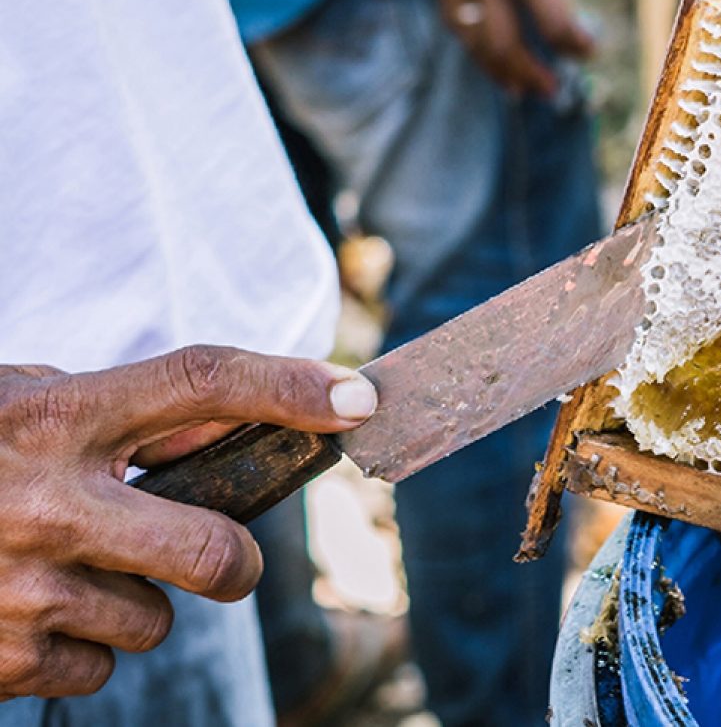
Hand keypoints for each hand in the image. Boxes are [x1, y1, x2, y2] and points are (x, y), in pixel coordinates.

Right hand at [0, 347, 374, 699]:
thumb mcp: (40, 402)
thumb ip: (135, 415)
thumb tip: (236, 430)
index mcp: (61, 413)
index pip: (203, 381)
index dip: (289, 386)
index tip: (355, 397)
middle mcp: (44, 497)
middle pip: (209, 546)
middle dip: (233, 564)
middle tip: (222, 558)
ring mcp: (19, 585)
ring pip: (152, 620)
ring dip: (134, 600)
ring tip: (70, 566)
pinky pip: (97, 671)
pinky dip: (82, 647)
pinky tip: (33, 608)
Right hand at [419, 0, 639, 95]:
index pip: (552, 20)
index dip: (574, 44)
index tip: (590, 50)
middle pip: (507, 46)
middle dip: (530, 75)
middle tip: (552, 91)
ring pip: (479, 47)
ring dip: (501, 73)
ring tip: (523, 90)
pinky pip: (461, 32)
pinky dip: (479, 54)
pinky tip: (496, 65)